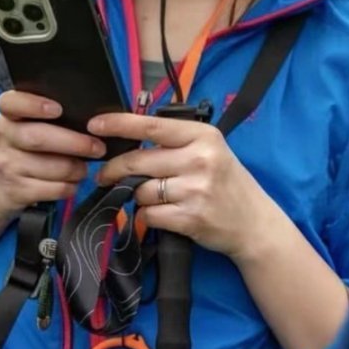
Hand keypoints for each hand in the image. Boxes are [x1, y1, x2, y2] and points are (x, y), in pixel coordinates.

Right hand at [0, 91, 105, 220]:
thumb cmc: (22, 150)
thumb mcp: (24, 127)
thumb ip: (47, 117)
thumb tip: (91, 117)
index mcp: (8, 117)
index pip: (11, 103)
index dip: (34, 105)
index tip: (58, 109)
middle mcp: (3, 139)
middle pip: (39, 138)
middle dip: (74, 143)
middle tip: (98, 147)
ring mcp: (8, 166)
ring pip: (52, 167)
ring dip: (76, 169)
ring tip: (84, 168)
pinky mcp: (17, 190)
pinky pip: (54, 189)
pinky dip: (70, 187)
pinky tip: (72, 183)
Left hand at [90, 111, 274, 260]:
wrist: (254, 223)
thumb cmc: (225, 182)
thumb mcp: (209, 150)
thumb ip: (173, 142)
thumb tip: (124, 139)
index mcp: (202, 136)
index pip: (151, 126)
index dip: (118, 125)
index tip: (94, 125)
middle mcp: (199, 159)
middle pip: (136, 162)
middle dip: (112, 170)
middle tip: (104, 175)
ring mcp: (195, 190)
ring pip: (139, 191)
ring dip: (137, 196)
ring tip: (156, 197)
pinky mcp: (190, 218)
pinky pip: (148, 215)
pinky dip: (149, 216)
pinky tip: (165, 214)